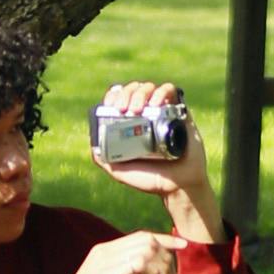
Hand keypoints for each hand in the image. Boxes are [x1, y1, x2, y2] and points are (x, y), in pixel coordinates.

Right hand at [13, 224, 179, 273]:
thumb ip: (130, 273)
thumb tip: (150, 270)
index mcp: (105, 250)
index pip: (141, 236)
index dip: (164, 239)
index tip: (182, 246)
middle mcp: (105, 251)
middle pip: (147, 239)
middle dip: (166, 257)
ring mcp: (106, 262)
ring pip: (146, 249)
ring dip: (162, 267)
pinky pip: (139, 264)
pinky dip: (154, 272)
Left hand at [90, 77, 216, 237]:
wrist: (180, 186)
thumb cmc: (151, 180)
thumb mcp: (121, 172)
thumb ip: (105, 161)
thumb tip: (93, 147)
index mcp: (131, 124)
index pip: (119, 99)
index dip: (113, 96)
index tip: (112, 104)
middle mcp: (146, 115)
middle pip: (133, 90)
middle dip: (126, 94)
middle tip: (124, 109)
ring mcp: (163, 112)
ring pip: (149, 87)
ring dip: (141, 92)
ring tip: (139, 108)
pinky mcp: (180, 112)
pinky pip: (171, 91)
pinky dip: (162, 91)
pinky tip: (157, 103)